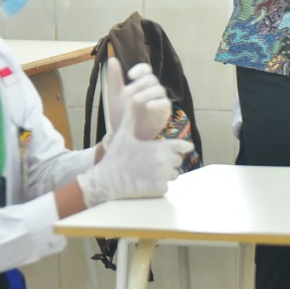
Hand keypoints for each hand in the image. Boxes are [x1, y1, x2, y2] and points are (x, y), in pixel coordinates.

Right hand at [76, 106, 190, 206]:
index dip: (182, 146)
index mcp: (160, 148)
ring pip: (173, 174)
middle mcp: (165, 163)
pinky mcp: (159, 191)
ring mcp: (162, 178)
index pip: (182, 146)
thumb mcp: (123, 134)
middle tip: (154, 159)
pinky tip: (145, 181)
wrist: (106, 181)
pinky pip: (166, 186)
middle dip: (170, 160)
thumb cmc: (115, 156)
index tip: (183, 146)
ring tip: (149, 170)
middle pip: (178, 160)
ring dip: (165, 173)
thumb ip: (130, 116)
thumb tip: (129, 97)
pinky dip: (158, 185)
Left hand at [106, 62, 171, 140]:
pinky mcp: (164, 112)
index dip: (140, 69)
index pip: (146, 70)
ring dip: (147, 93)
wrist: (124, 135)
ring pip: (159, 90)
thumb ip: (115, 79)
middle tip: (130, 95)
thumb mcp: (115, 96)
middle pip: (151, 79)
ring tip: (136, 100)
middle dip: (140, 85)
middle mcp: (152, 89)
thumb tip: (112, 59)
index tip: (130, 76)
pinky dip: (157, 103)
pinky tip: (148, 106)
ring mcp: (159, 100)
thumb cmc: (121, 115)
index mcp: (140, 83)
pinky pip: (165, 104)